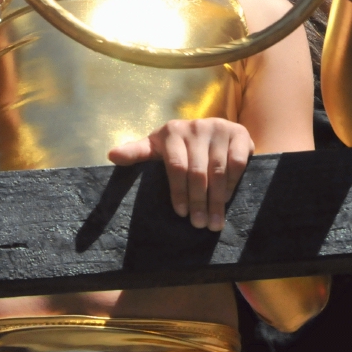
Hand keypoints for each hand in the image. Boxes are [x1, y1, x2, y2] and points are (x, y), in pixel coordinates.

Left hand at [108, 118, 252, 231]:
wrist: (215, 131)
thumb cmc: (179, 146)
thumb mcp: (157, 148)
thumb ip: (136, 152)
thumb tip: (112, 155)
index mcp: (172, 132)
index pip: (176, 166)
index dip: (179, 192)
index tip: (181, 214)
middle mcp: (195, 126)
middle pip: (197, 172)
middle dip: (198, 202)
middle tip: (199, 224)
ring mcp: (218, 127)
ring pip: (217, 170)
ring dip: (216, 200)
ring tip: (214, 222)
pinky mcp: (239, 132)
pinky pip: (236, 163)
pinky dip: (232, 183)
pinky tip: (226, 199)